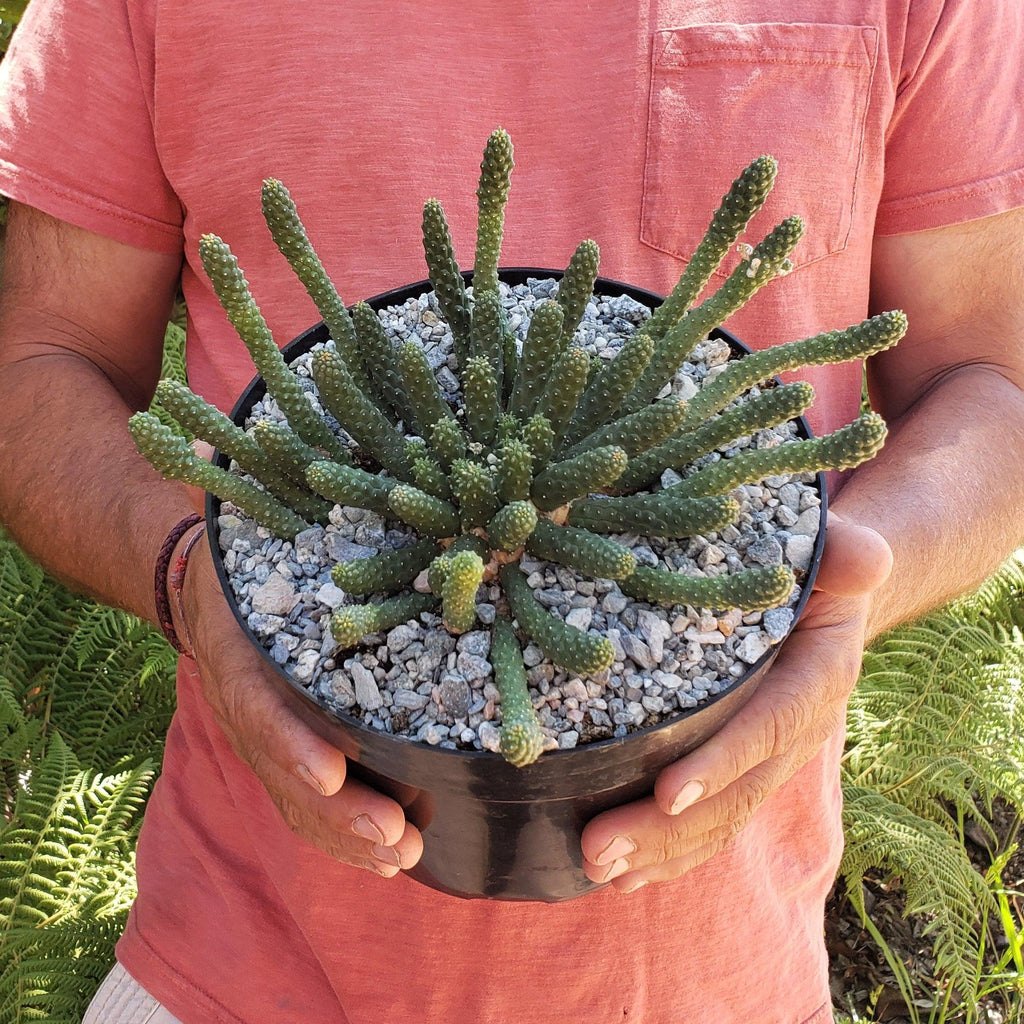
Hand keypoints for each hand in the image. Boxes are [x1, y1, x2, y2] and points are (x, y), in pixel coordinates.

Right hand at [177, 536, 423, 876]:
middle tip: (396, 837)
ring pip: (298, 801)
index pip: (257, 705)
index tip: (331, 772)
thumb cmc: (244, 557)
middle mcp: (245, 704)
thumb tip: (211, 445)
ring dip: (348, 836)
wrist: (206, 592)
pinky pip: (307, 802)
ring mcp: (263, 734)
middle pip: (284, 772)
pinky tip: (389, 855)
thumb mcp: (247, 534)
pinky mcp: (284, 750)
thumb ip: (246, 505)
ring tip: (404, 856)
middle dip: (338, 812)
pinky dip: (342, 835)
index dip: (289, 742)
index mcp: (237, 650)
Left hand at [579, 513, 891, 891]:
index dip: (723, 761)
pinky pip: (714, 821)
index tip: (668, 792)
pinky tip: (620, 872)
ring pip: (721, 819)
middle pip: (736, 793)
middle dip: (669, 828)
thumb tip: (861, 558)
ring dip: (660, 851)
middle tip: (600, 847)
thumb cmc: (813, 565)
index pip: (770, 724)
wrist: (827, 597)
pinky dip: (670, 851)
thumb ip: (845, 553)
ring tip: (597, 867)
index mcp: (817, 676)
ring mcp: (770, 757)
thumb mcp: (830, 549)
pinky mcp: (745, 768)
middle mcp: (797, 728)